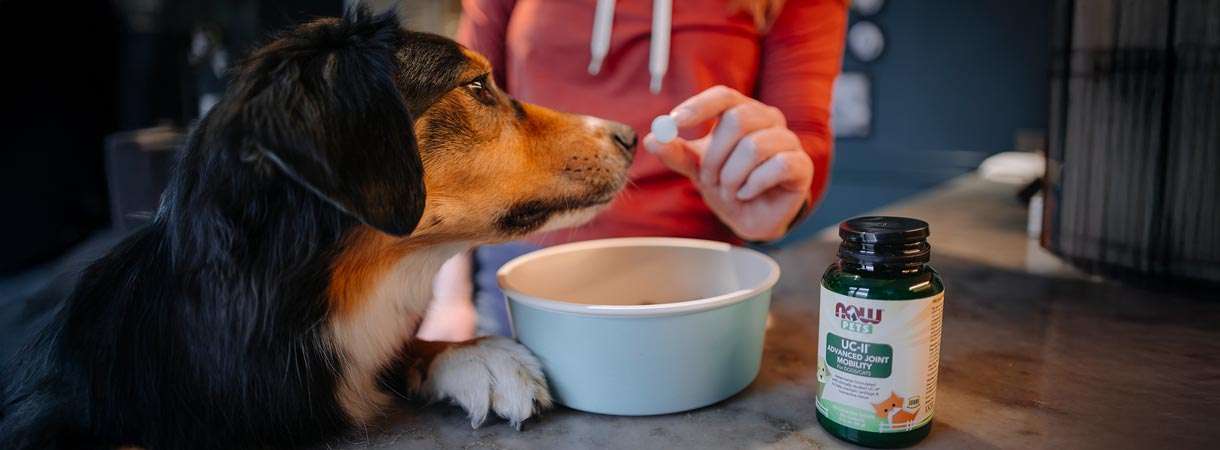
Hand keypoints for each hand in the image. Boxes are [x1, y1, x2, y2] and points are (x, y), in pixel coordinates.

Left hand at [643, 86, 812, 241]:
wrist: (751, 216)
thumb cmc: (728, 183)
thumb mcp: (696, 167)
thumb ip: (675, 153)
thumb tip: (652, 138)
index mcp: (743, 111)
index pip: (723, 96)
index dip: (699, 106)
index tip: (675, 122)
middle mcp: (769, 120)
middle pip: (739, 120)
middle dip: (716, 156)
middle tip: (709, 179)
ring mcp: (788, 141)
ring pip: (755, 147)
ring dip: (733, 176)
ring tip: (730, 190)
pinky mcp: (801, 165)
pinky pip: (777, 166)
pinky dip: (754, 184)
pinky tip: (748, 193)